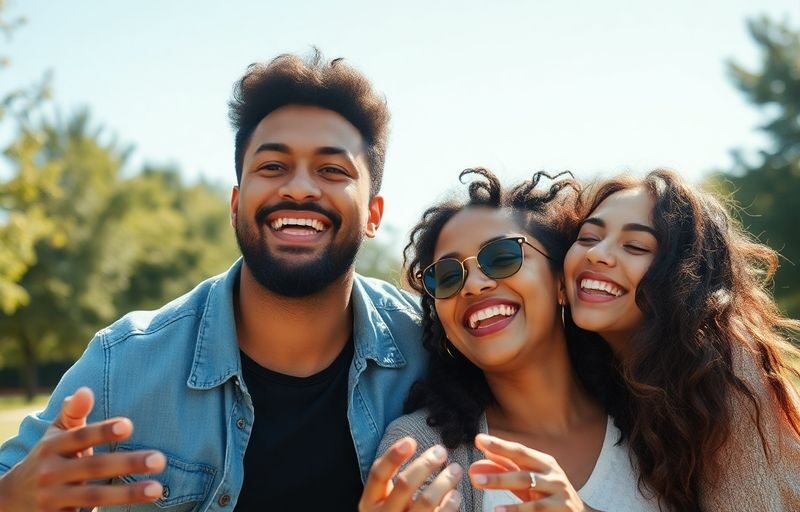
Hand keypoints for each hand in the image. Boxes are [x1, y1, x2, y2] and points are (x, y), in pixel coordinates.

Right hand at [0, 387, 166, 510]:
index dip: (102, 431)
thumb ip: (73, 412)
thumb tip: (85, 390)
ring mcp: (52, 499)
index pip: (79, 437)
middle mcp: (51, 473)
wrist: (11, 499)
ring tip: (157, 489)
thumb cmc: (48, 458)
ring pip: (93, 497)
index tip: (129, 425)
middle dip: (127, 463)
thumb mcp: (55, 435)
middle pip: (93, 468)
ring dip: (126, 494)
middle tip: (160, 460)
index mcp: (52, 448)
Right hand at [359, 437, 461, 511]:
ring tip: (455, 470)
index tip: (410, 440)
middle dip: (425, 464)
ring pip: (425, 501)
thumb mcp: (382, 502)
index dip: (393, 456)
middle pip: (405, 484)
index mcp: (369, 503)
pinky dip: (449, 505)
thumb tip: (413, 446)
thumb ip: (392, 480)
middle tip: (441, 451)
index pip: (378, 474)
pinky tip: (456, 495)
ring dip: (443, 481)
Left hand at [469, 434, 590, 511]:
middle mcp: (553, 474)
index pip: (520, 451)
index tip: (479, 439)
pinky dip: (517, 510)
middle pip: (523, 469)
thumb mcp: (530, 482)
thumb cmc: (550, 496)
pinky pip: (537, 508)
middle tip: (475, 475)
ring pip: (529, 486)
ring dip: (504, 485)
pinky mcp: (562, 509)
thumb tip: (481, 460)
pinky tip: (499, 511)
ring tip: (482, 486)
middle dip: (498, 472)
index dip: (500, 445)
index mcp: (544, 463)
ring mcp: (559, 491)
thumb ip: (507, 471)